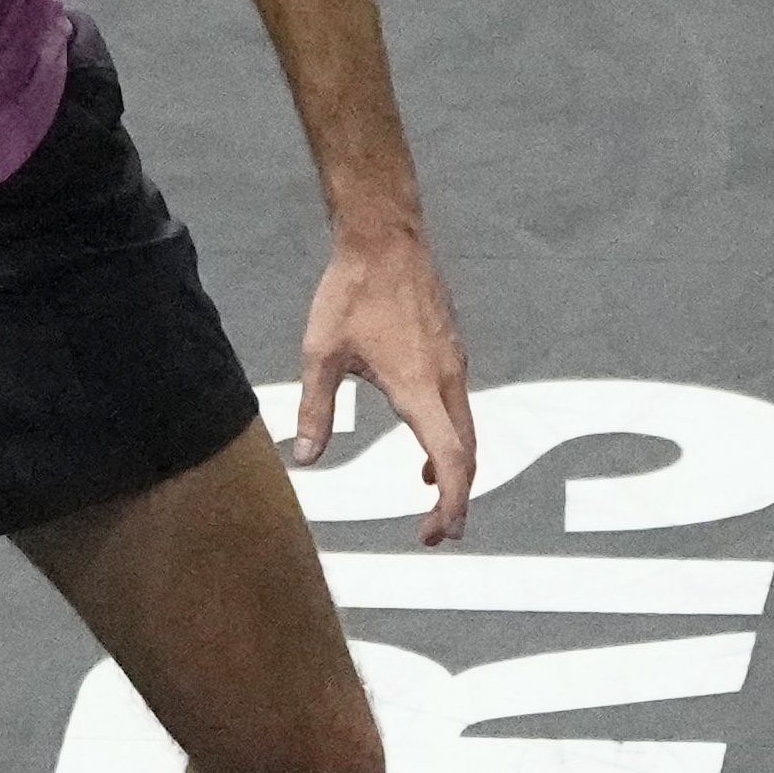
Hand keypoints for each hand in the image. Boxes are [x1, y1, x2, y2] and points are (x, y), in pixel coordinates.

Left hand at [294, 233, 476, 544]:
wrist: (384, 239)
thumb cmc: (351, 291)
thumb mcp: (321, 354)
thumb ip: (315, 409)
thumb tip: (306, 459)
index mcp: (419, 386)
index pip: (452, 459)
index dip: (453, 503)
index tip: (439, 533)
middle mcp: (447, 379)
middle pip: (468, 453)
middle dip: (456, 498)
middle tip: (432, 533)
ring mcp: (454, 364)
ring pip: (466, 430)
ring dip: (455, 468)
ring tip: (430, 496)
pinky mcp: (450, 352)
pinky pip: (459, 408)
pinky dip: (450, 438)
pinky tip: (424, 449)